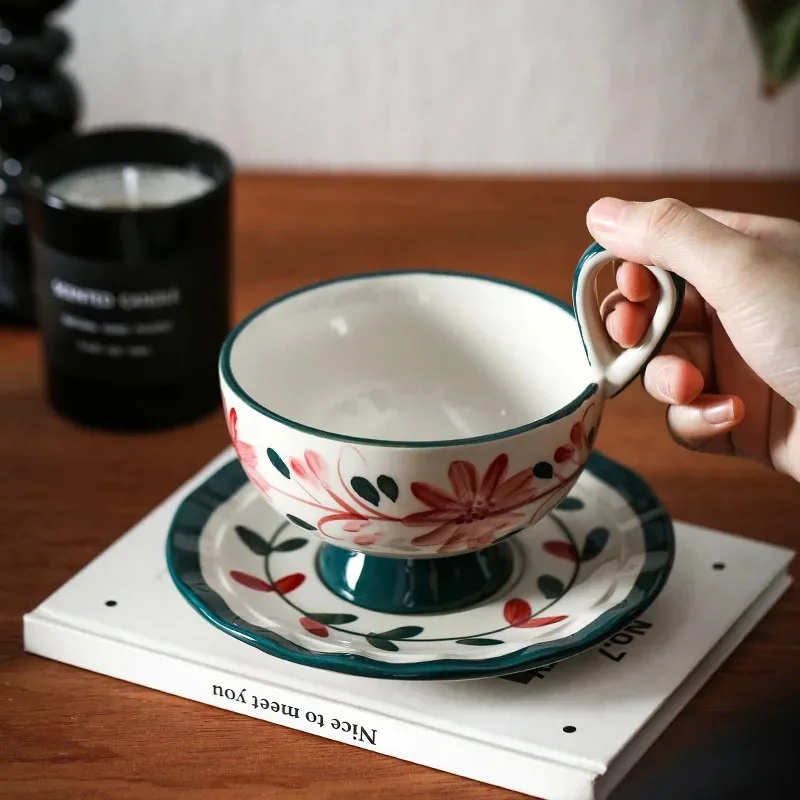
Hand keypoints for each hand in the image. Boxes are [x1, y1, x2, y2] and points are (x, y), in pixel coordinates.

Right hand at [586, 198, 799, 480]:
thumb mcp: (742, 267)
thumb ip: (668, 235)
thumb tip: (600, 212)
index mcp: (741, 259)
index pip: (661, 253)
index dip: (632, 271)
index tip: (627, 288)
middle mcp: (735, 310)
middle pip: (649, 315)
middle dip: (635, 331)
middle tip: (631, 338)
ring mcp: (735, 366)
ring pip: (660, 370)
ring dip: (666, 381)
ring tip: (692, 387)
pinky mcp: (735, 419)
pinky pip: (684, 418)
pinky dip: (695, 420)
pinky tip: (728, 417)